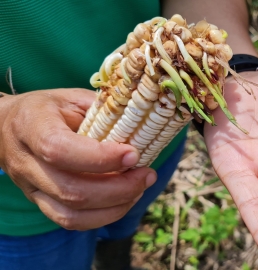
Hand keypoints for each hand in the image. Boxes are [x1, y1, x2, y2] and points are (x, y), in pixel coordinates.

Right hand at [0, 89, 155, 229]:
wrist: (7, 127)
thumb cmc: (47, 109)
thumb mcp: (73, 97)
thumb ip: (103, 110)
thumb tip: (142, 123)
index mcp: (32, 126)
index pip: (60, 150)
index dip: (100, 158)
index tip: (133, 154)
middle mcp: (26, 162)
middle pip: (71, 191)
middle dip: (119, 188)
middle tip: (147, 174)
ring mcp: (30, 187)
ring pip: (71, 214)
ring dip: (115, 206)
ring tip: (140, 188)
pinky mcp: (39, 203)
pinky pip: (70, 221)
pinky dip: (103, 216)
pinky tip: (124, 200)